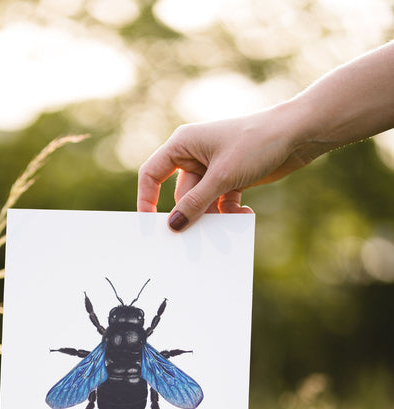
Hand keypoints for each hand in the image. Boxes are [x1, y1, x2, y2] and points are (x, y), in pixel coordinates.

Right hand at [137, 109, 309, 230]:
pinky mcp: (230, 179)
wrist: (297, 135)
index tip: (149, 224)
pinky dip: (230, 212)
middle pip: (181, 195)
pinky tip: (244, 212)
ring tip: (229, 223)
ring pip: (202, 203)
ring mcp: (213, 169)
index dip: (147, 198)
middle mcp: (194, 155)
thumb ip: (195, 203)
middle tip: (198, 238)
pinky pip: (220, 203)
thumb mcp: (221, 177)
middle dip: (192, 215)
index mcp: (183, 144)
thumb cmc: (256, 143)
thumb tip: (173, 226)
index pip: (152, 173)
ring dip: (214, 217)